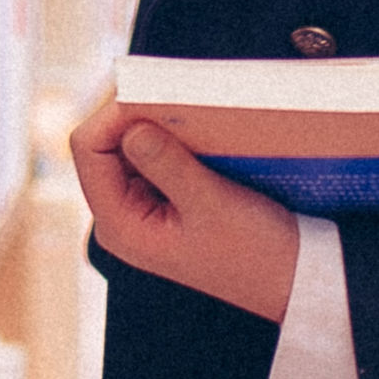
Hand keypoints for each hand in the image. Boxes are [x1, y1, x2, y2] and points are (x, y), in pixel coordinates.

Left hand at [69, 97, 304, 322]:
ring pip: (129, 147)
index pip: (88, 150)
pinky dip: (172, 139)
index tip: (153, 97)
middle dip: (136, 117)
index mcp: (119, 225)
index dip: (113, 116)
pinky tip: (199, 133)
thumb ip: (166, 165)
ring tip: (189, 114)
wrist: (290, 281)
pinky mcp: (164, 202)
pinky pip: (153, 157)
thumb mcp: (210, 205)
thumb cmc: (253, 253)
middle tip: (175, 99)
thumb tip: (131, 127)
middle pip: (104, 144)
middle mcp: (120, 217)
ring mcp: (140, 209)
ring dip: (157, 126)